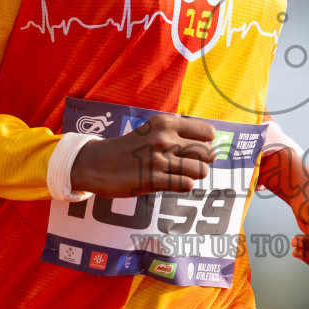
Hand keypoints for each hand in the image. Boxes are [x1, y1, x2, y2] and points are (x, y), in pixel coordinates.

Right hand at [69, 114, 216, 197]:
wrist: (96, 163)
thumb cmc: (131, 148)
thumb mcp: (153, 130)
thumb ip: (179, 134)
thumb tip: (213, 149)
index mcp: (166, 123)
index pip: (208, 132)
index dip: (204, 143)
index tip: (193, 149)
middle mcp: (164, 138)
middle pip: (207, 153)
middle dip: (201, 162)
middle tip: (185, 164)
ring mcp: (158, 159)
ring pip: (200, 171)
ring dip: (192, 175)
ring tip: (177, 174)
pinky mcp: (152, 179)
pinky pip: (186, 185)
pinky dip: (182, 186)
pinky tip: (168, 182)